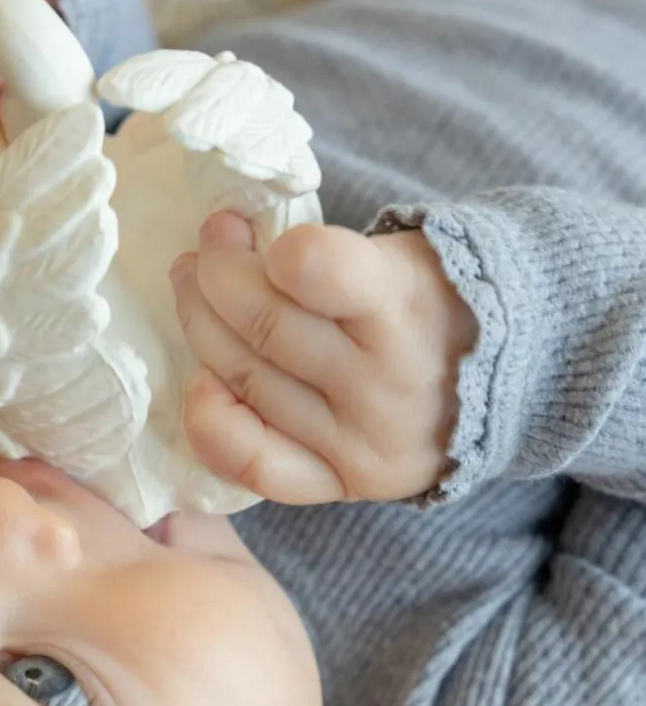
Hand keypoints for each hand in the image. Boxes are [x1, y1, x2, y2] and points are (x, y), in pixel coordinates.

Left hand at [170, 213, 477, 504]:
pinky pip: (255, 463)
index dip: (264, 247)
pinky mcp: (343, 481)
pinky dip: (212, 423)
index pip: (319, 271)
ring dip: (201, 328)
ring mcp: (361, 439)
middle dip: (213, 275)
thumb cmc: (436, 301)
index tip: (246, 224)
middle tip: (204, 251)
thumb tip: (234, 248)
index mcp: (407, 304)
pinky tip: (201, 383)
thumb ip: (330, 257)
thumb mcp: (408, 254)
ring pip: (247, 381)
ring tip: (194, 293)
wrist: (511, 382)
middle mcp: (385, 380)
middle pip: (263, 325)